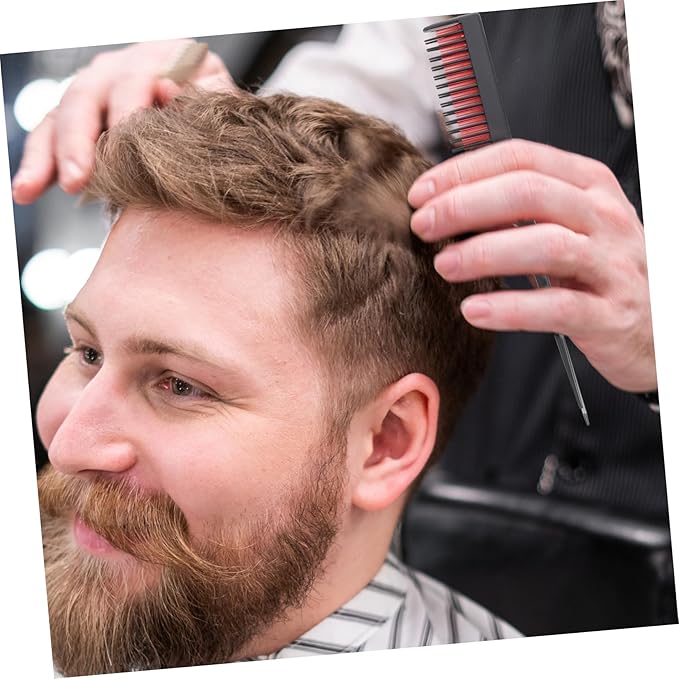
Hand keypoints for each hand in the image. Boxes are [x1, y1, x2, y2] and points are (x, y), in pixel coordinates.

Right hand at [12, 40, 235, 203]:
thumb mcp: (226, 106)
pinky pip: (51, 137)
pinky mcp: (81, 118)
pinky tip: (26, 190)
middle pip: (88, 96)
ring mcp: (97, 91)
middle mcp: (121, 68)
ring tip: (32, 188)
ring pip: (60, 116)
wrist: (214, 120)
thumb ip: (206, 98)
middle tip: (79, 178)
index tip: (124, 137)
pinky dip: (38, 164)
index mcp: (162, 59)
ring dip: (47, 155)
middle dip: (79, 139)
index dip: (128, 108)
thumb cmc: (223, 118)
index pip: (136, 78)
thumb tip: (165, 89)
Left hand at [408, 139, 655, 392]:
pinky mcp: (611, 314)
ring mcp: (613, 265)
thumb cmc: (599, 270)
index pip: (521, 159)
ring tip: (444, 265)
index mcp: (588, 185)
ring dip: (485, 253)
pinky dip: (511, 308)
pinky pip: (559, 307)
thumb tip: (445, 203)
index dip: (465, 171)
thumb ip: (519, 211)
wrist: (660, 323)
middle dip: (465, 205)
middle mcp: (604, 217)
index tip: (422, 193)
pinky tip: (474, 310)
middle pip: (530, 193)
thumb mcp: (568, 225)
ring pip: (547, 245)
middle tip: (423, 225)